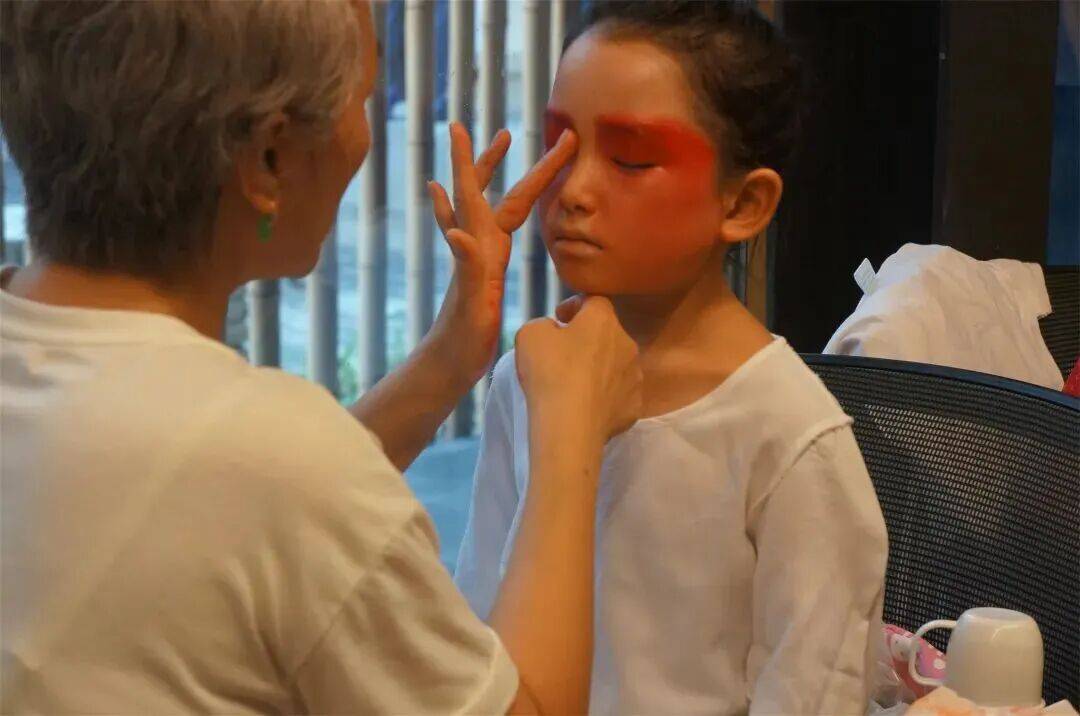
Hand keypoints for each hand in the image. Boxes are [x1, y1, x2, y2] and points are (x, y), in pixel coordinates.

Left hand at [427, 122, 577, 384]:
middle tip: (505, 132)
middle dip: (491, 160)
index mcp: (478, 249)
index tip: (461, 125)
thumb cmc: (461, 344)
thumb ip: (467, 271)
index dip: (473, 161)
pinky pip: (476, 231)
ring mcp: (475, 257)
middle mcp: (474, 245)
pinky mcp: (478, 271)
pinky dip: (468, 211)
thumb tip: (458, 234)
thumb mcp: (470, 308)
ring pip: (481, 206)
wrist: (446, 367)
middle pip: (483, 193)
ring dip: (487, 177)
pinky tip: (459, 207)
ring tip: (499, 149)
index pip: (478, 196)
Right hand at [515, 296, 642, 445]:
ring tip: (575, 385)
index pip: (594, 301)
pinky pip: (618, 395)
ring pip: (616, 365)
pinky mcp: (634, 408)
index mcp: (603, 320)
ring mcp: (635, 378)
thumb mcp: (530, 333)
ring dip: (599, 369)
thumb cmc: (549, 372)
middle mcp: (627, 344)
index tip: (560, 318)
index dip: (575, 306)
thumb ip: (544, 324)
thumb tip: (555, 332)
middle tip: (564, 355)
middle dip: (588, 340)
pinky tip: (586, 407)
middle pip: (608, 334)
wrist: (570, 426)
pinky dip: (605, 397)